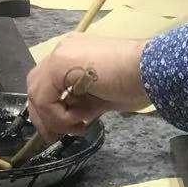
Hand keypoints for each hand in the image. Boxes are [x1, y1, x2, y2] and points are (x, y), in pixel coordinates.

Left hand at [26, 35, 148, 140]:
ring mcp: (61, 54)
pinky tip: (81, 120)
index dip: (50, 110)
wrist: (151, 69)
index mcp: (75, 54)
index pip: (49, 83)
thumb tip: (72, 119)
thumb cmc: (138, 82)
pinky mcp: (59, 64)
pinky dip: (58, 117)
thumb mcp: (104, 97)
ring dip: (53, 118)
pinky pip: (45, 99)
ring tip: (78, 126)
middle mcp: (64, 50)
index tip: (62, 130)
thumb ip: (83, 103)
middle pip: (36, 86)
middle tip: (57, 136)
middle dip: (44, 116)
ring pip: (37, 94)